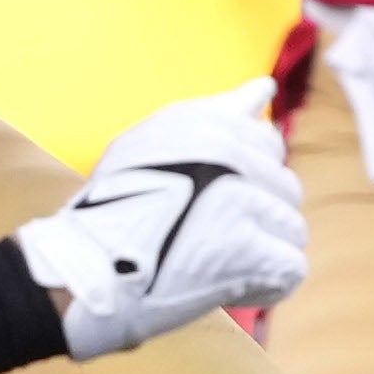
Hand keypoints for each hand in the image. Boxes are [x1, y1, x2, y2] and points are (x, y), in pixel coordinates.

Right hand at [14, 91, 308, 358]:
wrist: (81, 273)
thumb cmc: (113, 213)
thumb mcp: (151, 143)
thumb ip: (215, 115)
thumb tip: (264, 87)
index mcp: (205, 123)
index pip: (267, 141)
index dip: (244, 178)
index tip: (205, 196)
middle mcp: (228, 154)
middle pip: (286, 188)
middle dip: (254, 216)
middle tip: (197, 233)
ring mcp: (242, 202)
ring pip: (292, 230)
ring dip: (259, 252)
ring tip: (204, 259)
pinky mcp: (250, 250)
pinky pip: (290, 270)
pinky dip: (264, 286)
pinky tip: (221, 286)